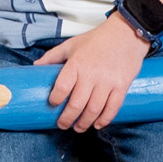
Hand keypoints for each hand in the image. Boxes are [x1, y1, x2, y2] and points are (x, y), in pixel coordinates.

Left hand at [37, 18, 148, 132]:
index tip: (53, 104)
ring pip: (94, 110)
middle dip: (67, 119)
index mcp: (76, 63)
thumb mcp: (71, 44)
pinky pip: (112, 108)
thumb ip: (53, 56)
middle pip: (77, 104)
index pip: (62, 87)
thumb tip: (36, 66)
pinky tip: (97, 124)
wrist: (126, 33)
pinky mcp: (122, 86)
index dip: (55, 100)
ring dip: (84, 123)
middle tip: (62, 124)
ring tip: (78, 128)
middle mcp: (91, 74)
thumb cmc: (97, 39)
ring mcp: (108, 82)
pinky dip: (104, 120)